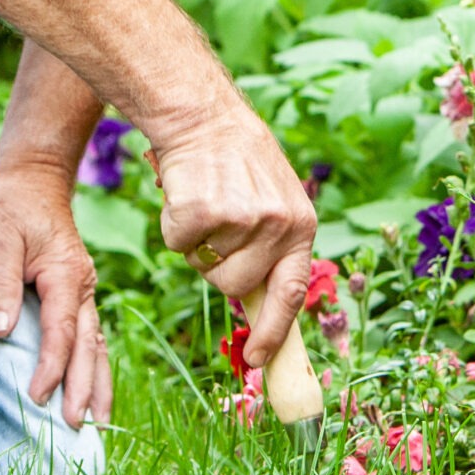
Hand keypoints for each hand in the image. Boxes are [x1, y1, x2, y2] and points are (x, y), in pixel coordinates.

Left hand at [0, 162, 111, 428]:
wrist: (32, 179)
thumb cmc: (9, 205)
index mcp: (65, 273)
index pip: (61, 331)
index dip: (51, 367)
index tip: (36, 397)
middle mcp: (81, 286)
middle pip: (87, 345)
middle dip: (84, 387)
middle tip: (77, 427)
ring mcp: (82, 291)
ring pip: (96, 344)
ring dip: (98, 382)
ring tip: (98, 422)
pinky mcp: (75, 294)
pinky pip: (90, 336)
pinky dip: (94, 365)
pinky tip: (93, 389)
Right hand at [151, 98, 316, 367]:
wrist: (204, 115)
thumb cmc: (237, 162)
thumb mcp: (274, 199)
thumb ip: (273, 247)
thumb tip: (260, 309)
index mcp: (301, 225)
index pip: (291, 294)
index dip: (274, 332)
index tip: (257, 359)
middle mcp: (277, 224)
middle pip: (236, 286)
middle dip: (217, 267)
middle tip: (215, 226)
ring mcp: (241, 219)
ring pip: (204, 267)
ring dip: (195, 243)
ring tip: (206, 201)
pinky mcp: (203, 212)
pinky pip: (177, 243)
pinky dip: (173, 223)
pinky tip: (186, 191)